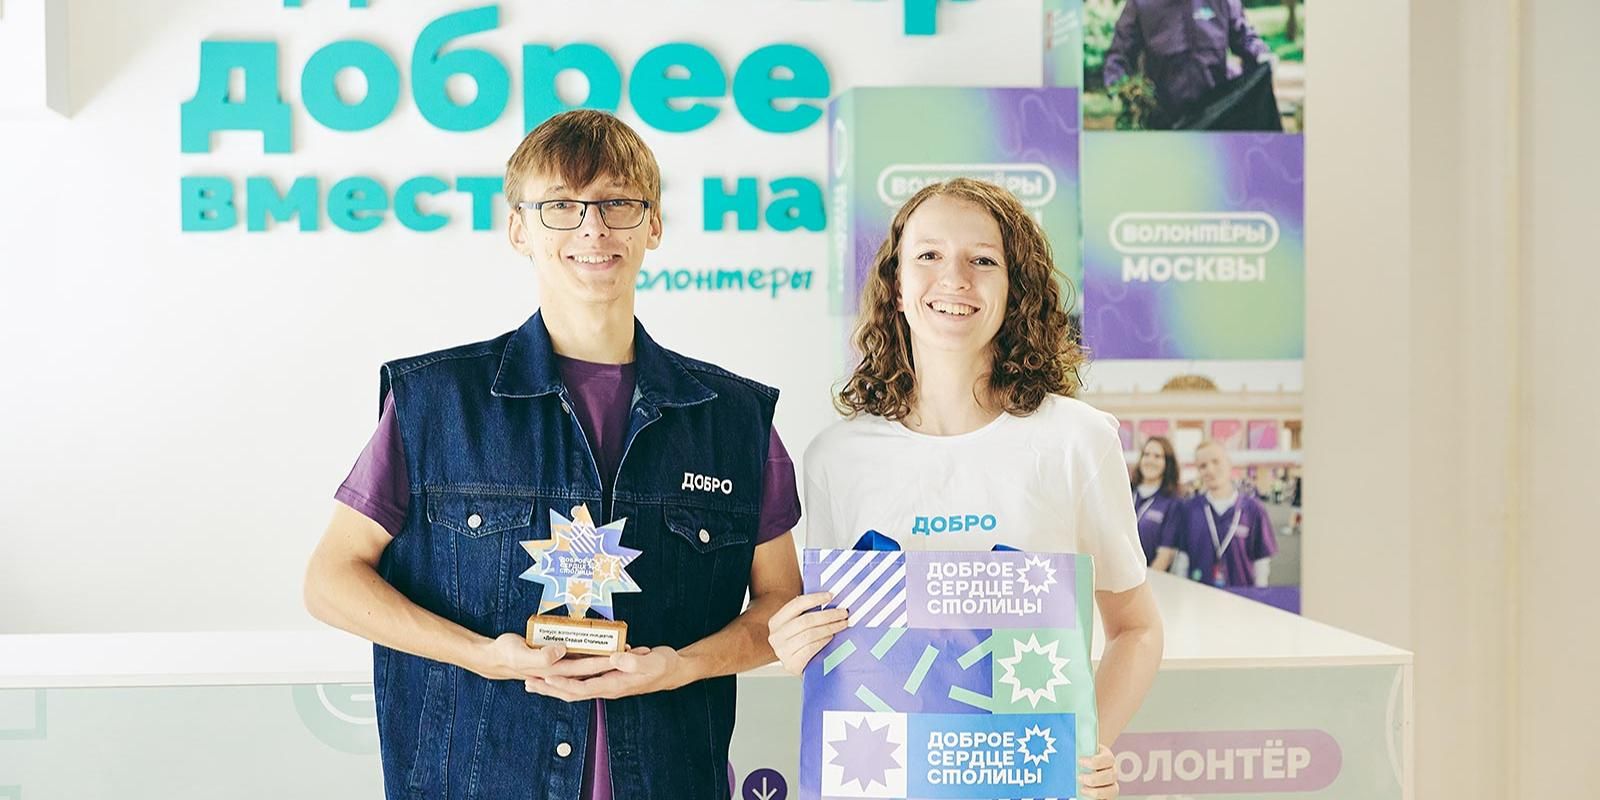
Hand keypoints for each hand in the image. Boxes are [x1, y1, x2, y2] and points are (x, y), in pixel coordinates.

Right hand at [473, 633, 617, 681]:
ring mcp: (560, 666)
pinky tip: (604, 645)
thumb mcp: (520, 654)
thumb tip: (561, 651)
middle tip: (637, 650)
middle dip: (616, 661)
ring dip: (608, 657)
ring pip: (590, 663)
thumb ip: (541, 656)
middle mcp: (562, 671)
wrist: (491, 657)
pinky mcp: (557, 658)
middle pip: (594, 667)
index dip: (606, 663)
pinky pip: (580, 656)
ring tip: (629, 648)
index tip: (624, 655)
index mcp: (556, 671)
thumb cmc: (505, 654)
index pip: (587, 669)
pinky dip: (593, 652)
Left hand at [528, 645, 686, 700]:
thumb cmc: (664, 665)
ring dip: (553, 687)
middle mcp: (607, 688)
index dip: (563, 684)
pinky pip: (581, 682)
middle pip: (571, 694)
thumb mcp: (652, 661)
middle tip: (527, 683)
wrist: (674, 671)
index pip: (582, 688)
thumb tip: (615, 658)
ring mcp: (606, 685)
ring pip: (574, 690)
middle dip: (549, 690)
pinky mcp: (607, 679)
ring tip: (533, 681)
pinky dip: (565, 680)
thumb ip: (634, 662)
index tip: (545, 678)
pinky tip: (556, 674)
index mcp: (615, 685)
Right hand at [766, 591, 847, 674]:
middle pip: (805, 620)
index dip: (814, 598)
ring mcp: (781, 651)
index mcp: (776, 622)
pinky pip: (810, 648)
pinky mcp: (791, 664)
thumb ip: (808, 613)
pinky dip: (823, 641)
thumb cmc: (801, 644)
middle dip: (828, 615)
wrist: (800, 669)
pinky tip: (831, 637)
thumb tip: (828, 598)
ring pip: (809, 634)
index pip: (796, 605)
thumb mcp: (799, 627)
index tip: (830, 596)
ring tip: (841, 625)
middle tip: (843, 613)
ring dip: (829, 628)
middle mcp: (775, 636)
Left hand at [1079, 744, 1118, 799]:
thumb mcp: (1080, 751)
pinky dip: (1098, 799)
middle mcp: (1112, 771)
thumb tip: (1065, 750)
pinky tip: (1085, 796)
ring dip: (1096, 791)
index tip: (1080, 761)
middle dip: (1094, 778)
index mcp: (1107, 757)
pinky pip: (1107, 799)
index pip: (1108, 759)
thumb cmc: (1081, 758)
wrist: (1084, 768)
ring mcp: (1112, 784)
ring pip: (1112, 790)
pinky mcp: (1108, 795)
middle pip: (1111, 776)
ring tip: (1082, 789)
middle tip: (1079, 777)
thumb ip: (1077, 750)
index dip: (1094, 761)